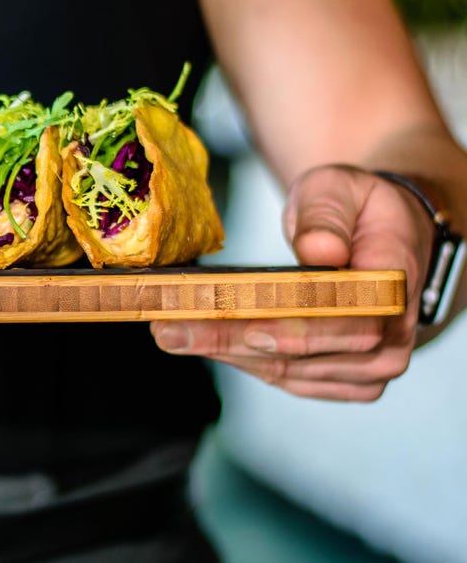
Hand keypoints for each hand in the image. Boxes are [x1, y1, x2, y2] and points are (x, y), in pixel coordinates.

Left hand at [149, 164, 430, 400]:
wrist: (381, 238)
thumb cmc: (357, 209)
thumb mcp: (341, 188)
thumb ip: (327, 215)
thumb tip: (318, 250)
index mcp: (397, 283)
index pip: (351, 320)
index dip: (299, 329)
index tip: (246, 327)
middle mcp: (392, 336)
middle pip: (307, 353)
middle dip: (233, 341)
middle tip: (170, 328)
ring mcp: (369, 365)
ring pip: (290, 370)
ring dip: (226, 353)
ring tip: (170, 333)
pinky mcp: (341, 377)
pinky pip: (286, 376)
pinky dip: (240, 360)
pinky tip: (198, 342)